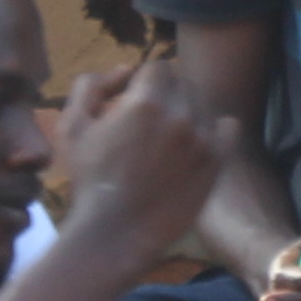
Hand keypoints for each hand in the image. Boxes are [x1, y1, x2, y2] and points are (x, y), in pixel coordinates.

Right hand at [51, 59, 224, 266]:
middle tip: (149, 124)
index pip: (158, 68)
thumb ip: (92, 85)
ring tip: (168, 139)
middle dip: (166, 96)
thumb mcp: (72, 125)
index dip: (143, 82)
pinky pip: (228, 127)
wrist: (114, 233)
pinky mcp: (217, 161)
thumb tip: (125, 70)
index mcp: (145, 100)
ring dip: (188, 112)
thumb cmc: (89, 179)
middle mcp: (180, 114)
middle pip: (183, 84)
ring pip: (203, 105)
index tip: (133, 103)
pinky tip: (195, 143)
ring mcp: (203, 138)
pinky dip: (215, 129)